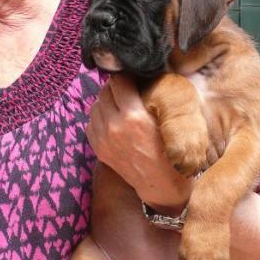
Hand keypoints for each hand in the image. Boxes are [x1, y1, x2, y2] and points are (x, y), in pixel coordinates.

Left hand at [86, 76, 192, 212]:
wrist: (160, 183)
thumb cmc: (169, 150)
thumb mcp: (164, 121)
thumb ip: (149, 98)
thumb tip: (140, 77)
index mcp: (134, 116)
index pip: (119, 81)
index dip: (125, 76)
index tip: (131, 78)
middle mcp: (115, 126)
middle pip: (104, 92)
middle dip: (114, 88)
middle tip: (125, 90)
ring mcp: (104, 139)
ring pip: (95, 107)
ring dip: (105, 102)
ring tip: (118, 105)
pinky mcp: (99, 149)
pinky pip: (90, 124)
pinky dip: (99, 119)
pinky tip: (112, 121)